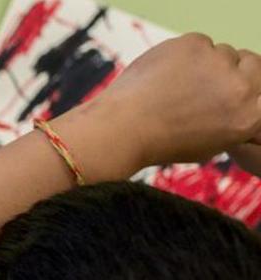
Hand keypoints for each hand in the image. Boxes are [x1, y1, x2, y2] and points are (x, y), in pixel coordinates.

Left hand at [79, 34, 260, 173]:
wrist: (124, 127)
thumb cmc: (161, 141)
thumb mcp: (211, 144)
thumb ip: (236, 122)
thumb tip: (245, 108)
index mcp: (250, 116)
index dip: (244, 85)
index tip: (228, 88)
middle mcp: (241, 88)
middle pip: (251, 62)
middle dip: (231, 70)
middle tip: (201, 83)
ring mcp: (218, 63)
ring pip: (223, 51)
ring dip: (206, 63)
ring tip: (177, 84)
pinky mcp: (195, 44)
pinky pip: (200, 42)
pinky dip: (185, 54)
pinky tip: (166, 74)